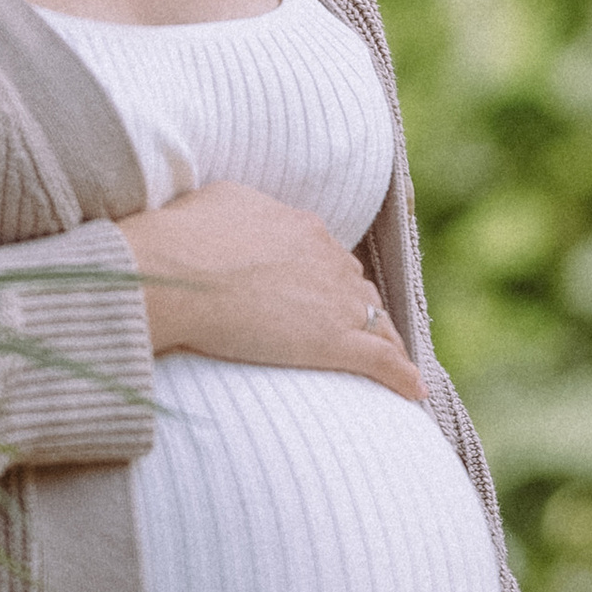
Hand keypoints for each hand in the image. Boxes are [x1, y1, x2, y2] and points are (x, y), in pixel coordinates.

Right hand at [115, 178, 421, 400]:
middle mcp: (328, 261)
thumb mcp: (221, 201)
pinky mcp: (333, 341)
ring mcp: (335, 302)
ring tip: (393, 359)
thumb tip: (245, 217)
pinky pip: (381, 360)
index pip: (328, 256)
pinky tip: (413, 390)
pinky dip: (402, 376)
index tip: (327, 293)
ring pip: (376, 321)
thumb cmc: (184, 236)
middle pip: (357, 287)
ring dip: (386, 339)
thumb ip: (246, 210)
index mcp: (303, 229)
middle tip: (362, 328)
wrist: (178, 272)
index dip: (330, 277)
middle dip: (360, 307)